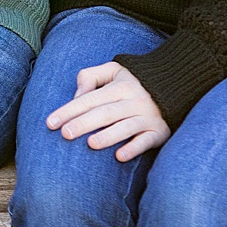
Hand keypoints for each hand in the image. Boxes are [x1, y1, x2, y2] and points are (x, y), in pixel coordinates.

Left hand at [45, 61, 171, 161]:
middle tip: (65, 134)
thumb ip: (91, 76)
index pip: (90, 99)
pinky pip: (147, 140)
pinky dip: (135, 148)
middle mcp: (134, 101)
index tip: (50, 122)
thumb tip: (76, 94)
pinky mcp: (160, 132)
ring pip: (126, 127)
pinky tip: (120, 156)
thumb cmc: (134, 81)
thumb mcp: (113, 70)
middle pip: (105, 113)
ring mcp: (148, 117)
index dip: (69, 110)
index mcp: (120, 87)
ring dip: (108, 136)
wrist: (175, 85)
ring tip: (90, 144)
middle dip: (84, 123)